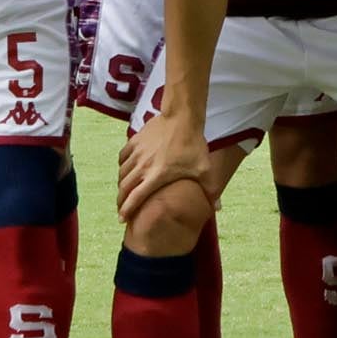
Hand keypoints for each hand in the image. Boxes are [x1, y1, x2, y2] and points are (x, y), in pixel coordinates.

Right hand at [116, 101, 211, 217]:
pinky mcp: (134, 142)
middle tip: (121, 208)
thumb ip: (210, 190)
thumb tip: (216, 208)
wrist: (182, 117)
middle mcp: (142, 166)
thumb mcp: (204, 169)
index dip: (126, 210)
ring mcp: (136, 153)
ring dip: (121, 184)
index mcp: (156, 176)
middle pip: (124, 188)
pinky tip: (126, 169)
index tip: (122, 220)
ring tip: (124, 190)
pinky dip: (122, 166)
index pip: (135, 198)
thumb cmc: (193, 145)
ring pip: (121, 173)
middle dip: (120, 201)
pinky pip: (122, 157)